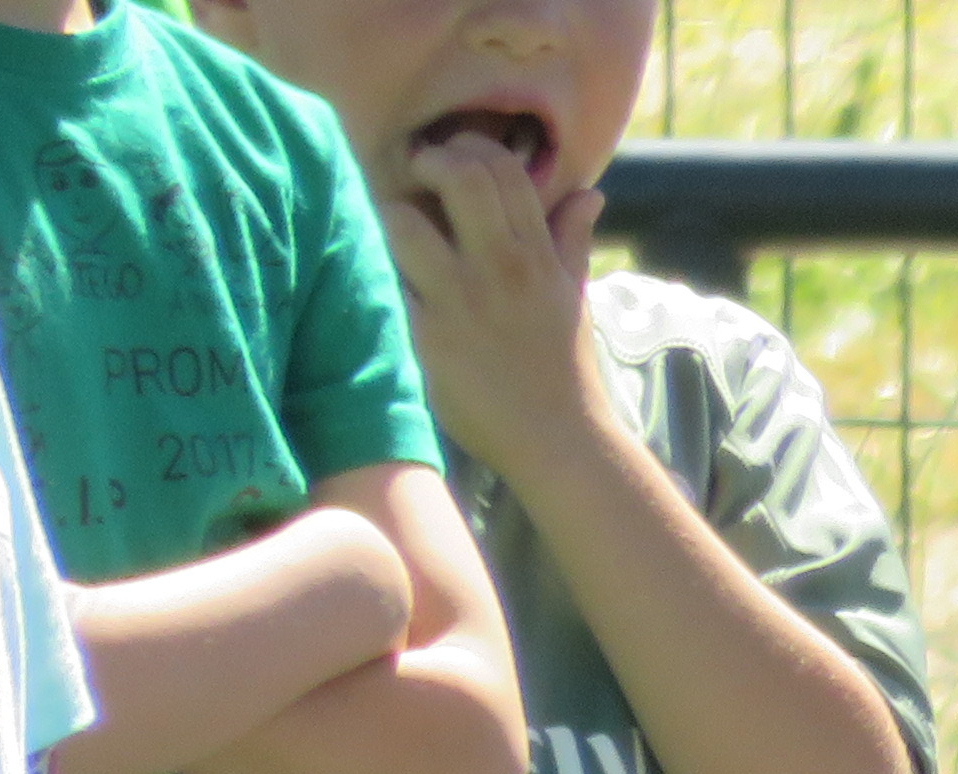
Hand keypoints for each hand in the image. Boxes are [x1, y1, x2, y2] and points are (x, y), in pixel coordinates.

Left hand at [382, 135, 606, 471]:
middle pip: (458, 175)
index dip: (471, 147)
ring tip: (388, 229)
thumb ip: (572, 242)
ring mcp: (458, 301)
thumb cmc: (565, 371)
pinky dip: (369, 270)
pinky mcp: (422, 337)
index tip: (452, 161)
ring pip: (403, 219)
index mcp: (538, 256)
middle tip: (414, 177)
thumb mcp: (574, 299)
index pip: (505, 169)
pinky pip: (381, 282)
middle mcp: (500, 268)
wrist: (559, 442)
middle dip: (427, 162)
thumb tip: (589, 194)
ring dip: (386, 215)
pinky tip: (368, 273)